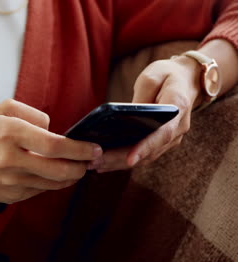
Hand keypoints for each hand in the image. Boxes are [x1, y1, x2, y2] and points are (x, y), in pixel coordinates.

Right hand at [0, 99, 102, 203]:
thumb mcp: (2, 110)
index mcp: (11, 133)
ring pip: (53, 183)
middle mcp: (11, 159)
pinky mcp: (10, 196)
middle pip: (59, 169)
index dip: (80, 149)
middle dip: (82, 166)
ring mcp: (11, 181)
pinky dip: (53, 184)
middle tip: (91, 161)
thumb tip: (54, 130)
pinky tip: (56, 176)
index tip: (94, 149)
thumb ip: (33, 113)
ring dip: (71, 177)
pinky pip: (40, 191)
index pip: (55, 145)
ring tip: (78, 169)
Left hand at [88, 56, 201, 172]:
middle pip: (150, 151)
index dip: (145, 147)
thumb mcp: (152, 76)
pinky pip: (144, 155)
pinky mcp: (163, 142)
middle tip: (96, 163)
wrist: (188, 79)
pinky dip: (124, 160)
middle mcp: (178, 128)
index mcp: (178, 107)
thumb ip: (141, 96)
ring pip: (146, 157)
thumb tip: (126, 116)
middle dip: (122, 159)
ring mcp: (172, 137)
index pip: (163, 133)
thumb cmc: (167, 74)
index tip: (130, 159)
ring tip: (95, 165)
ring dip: (120, 163)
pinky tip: (104, 163)